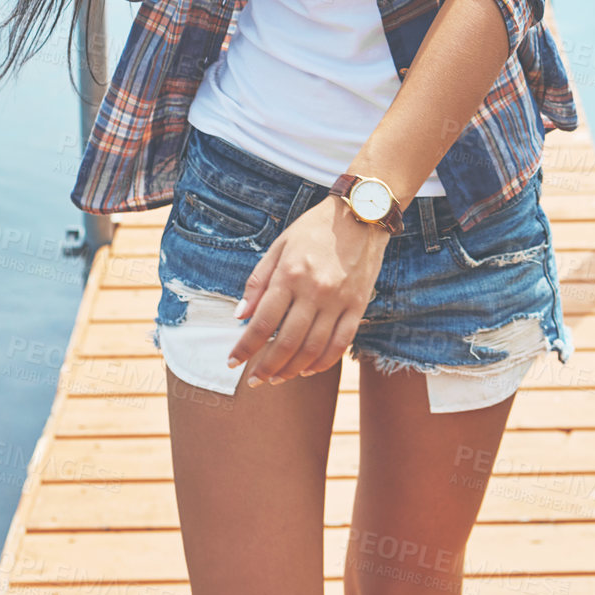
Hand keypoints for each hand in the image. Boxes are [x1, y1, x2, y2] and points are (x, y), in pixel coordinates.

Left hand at [227, 194, 391, 386]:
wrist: (362, 214)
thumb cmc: (315, 228)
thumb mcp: (280, 245)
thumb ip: (258, 281)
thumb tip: (240, 316)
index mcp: (290, 274)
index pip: (262, 322)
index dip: (245, 347)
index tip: (232, 362)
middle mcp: (314, 290)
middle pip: (286, 342)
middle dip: (265, 366)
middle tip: (253, 380)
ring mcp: (338, 300)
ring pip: (312, 349)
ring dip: (291, 370)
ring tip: (277, 378)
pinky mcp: (358, 306)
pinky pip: (340, 344)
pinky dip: (322, 362)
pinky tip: (307, 369)